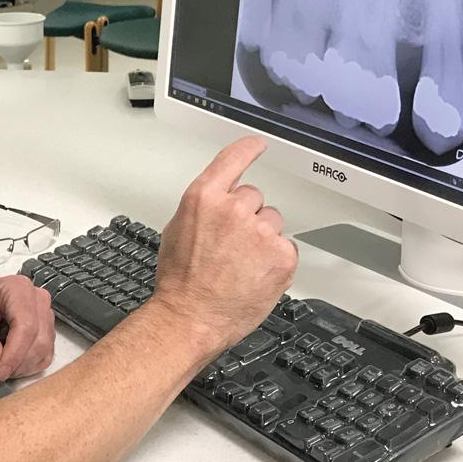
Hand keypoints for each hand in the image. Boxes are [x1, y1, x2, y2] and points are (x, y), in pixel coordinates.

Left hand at [0, 273, 55, 384]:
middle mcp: (35, 299)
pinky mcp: (44, 331)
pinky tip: (6, 360)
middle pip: (38, 342)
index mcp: (17, 289)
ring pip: (42, 352)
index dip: (14, 355)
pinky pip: (43, 357)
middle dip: (14, 365)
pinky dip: (24, 367)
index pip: (26, 327)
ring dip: (18, 367)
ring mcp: (42, 315)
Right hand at [152, 137, 297, 358]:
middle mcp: (234, 209)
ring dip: (262, 238)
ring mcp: (260, 231)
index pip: (233, 159)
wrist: (191, 317)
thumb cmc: (180, 281)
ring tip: (241, 264)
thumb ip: (203, 209)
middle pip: (254, 196)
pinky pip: (285, 247)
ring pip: (272, 222)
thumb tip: (218, 203)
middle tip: (231, 245)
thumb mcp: (177, 230)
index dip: (247, 149)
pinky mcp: (281, 255)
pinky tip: (255, 274)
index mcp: (204, 198)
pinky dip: (274, 260)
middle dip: (247, 216)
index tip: (257, 144)